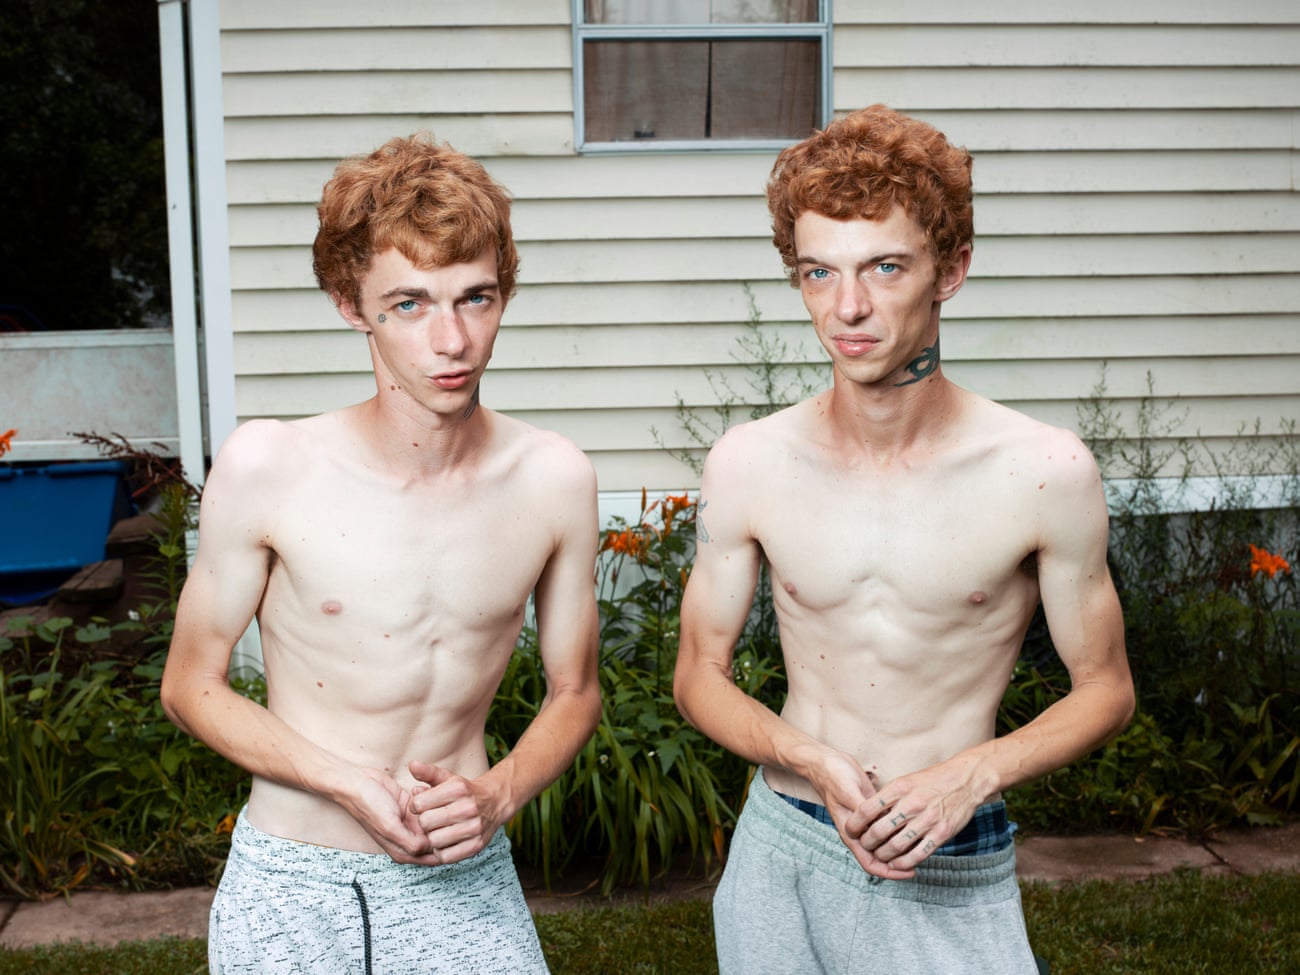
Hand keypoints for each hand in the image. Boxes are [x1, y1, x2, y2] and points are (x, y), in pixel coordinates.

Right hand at [342, 767, 440, 864]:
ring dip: (437, 811)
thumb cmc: (369, 806)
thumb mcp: (389, 827)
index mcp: (404, 852)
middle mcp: (409, 840)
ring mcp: (412, 824)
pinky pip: (431, 808)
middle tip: (442, 810)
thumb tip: (432, 849)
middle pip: (439, 840)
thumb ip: (410, 842)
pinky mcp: (413, 809)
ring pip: (436, 823)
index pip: (435, 858)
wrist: (358, 783)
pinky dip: (430, 799)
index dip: (447, 846)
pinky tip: (420, 790)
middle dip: (444, 826)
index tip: (451, 829)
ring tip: (430, 799)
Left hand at [406, 760, 497, 864]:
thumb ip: (428, 772)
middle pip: (425, 823)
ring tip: (438, 830)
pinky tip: (446, 841)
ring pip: (435, 841)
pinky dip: (442, 851)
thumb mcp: (448, 778)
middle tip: (430, 819)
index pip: (419, 804)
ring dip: (432, 837)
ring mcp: (474, 828)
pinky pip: (447, 856)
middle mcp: (468, 807)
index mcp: (458, 788)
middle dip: (424, 822)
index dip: (415, 806)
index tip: (422, 806)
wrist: (495, 802)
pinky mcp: (477, 846)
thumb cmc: (464, 791)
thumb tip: (412, 765)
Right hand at [807, 751, 916, 880]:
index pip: (871, 864)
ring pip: (886, 843)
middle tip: (923, 858)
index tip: (911, 871)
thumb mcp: (848, 792)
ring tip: (922, 844)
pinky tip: (914, 826)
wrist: (827, 762)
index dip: (890, 872)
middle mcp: (860, 832)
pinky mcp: (873, 811)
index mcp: (850, 834)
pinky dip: (899, 830)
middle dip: (900, 862)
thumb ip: (863, 811)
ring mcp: (867, 822)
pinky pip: (888, 826)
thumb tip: (879, 828)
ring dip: (901, 847)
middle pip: (882, 858)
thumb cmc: (834, 777)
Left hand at [847, 756, 986, 871]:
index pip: (867, 809)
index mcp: (900, 787)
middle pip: (879, 831)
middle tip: (864, 845)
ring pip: (896, 846)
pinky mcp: (942, 833)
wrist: (965, 780)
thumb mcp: (906, 780)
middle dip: (867, 843)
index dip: (855, 823)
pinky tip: (897, 863)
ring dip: (883, 855)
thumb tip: (867, 813)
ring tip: (879, 855)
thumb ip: (888, 796)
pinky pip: (918, 854)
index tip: (851, 829)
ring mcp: (928, 819)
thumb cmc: (932, 780)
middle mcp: (912, 803)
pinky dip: (904, 863)